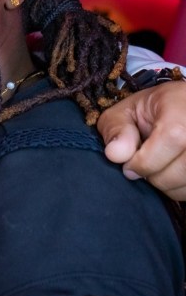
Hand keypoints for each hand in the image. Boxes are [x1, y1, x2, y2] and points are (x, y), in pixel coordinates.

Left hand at [97, 80, 185, 200]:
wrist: (182, 107)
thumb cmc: (152, 111)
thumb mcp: (126, 111)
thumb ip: (116, 130)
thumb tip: (116, 154)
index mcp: (182, 106)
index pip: (174, 138)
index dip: (146, 161)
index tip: (129, 166)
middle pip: (184, 166)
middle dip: (155, 176)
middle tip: (144, 166)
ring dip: (168, 185)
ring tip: (160, 167)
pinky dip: (180, 189)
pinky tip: (173, 173)